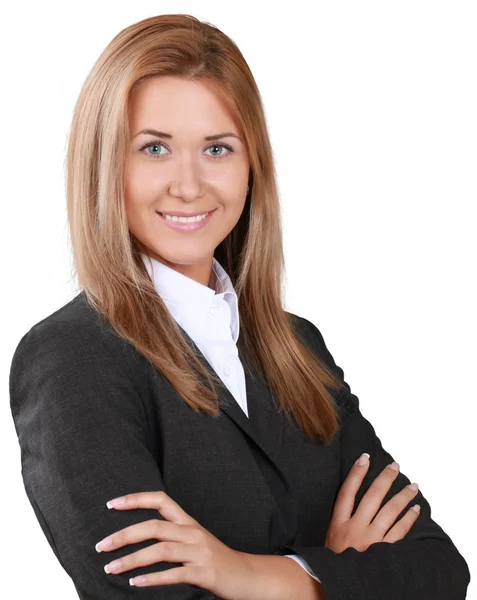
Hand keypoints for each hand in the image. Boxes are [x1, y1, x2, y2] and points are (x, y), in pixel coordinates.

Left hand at [94, 490, 266, 599]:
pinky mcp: (204, 572)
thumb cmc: (214, 559)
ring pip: (160, 549)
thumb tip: (138, 535)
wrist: (247, 575)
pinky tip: (135, 584)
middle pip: (154, 526)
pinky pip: (174, 574)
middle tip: (102, 545)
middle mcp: (192, 531)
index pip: (160, 500)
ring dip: (132, 559)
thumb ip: (172, 534)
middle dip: (124, 534)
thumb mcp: (193, 540)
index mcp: (188, 521)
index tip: (111, 504)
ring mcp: (199, 551)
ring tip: (111, 568)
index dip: (136, 499)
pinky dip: (152, 579)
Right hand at [325, 454, 419, 552]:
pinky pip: (399, 531)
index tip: (365, 457)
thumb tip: (351, 497)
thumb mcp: (329, 538)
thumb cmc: (334, 561)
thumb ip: (339, 519)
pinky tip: (415, 509)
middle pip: (372, 496)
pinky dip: (409, 518)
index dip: (356, 473)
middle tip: (395, 466)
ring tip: (412, 485)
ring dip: (403, 496)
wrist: (334, 584)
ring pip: (389, 511)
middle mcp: (355, 528)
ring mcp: (370, 540)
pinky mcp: (384, 552)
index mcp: (338, 523)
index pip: (348, 492)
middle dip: (385, 478)